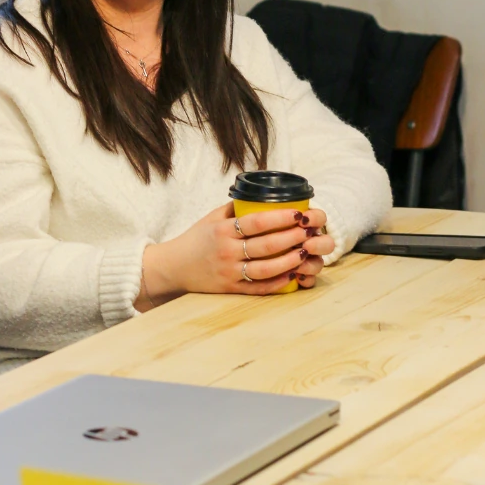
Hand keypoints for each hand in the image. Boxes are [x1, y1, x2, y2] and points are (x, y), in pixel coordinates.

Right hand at [138, 202, 334, 307]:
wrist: (174, 266)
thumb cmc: (197, 238)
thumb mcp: (212, 217)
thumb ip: (235, 208)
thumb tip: (262, 195)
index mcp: (223, 230)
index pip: (257, 222)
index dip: (281, 218)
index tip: (299, 214)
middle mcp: (226, 251)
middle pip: (266, 246)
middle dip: (291, 238)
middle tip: (310, 232)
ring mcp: (229, 272)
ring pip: (265, 269)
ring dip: (289, 261)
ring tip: (305, 252)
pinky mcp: (230, 289)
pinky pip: (258, 288)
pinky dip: (277, 282)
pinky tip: (293, 274)